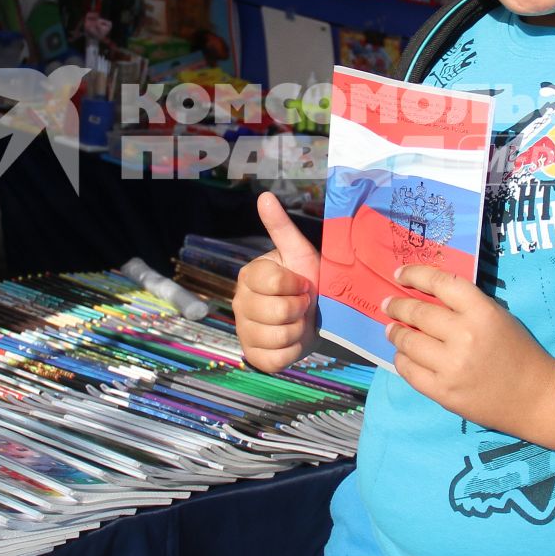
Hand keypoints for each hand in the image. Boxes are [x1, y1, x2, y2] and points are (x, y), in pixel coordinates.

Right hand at [232, 193, 321, 373]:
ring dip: (299, 331)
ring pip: (279, 337)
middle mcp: (241, 303)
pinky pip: (277, 359)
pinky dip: (292, 351)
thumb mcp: (299, 254)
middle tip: (303, 304)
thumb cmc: (307, 281)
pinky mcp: (254, 356)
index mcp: (250, 276)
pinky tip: (292, 340)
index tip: (303, 284)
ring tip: (299, 321)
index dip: (297, 285)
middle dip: (300, 309)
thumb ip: (281, 227)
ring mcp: (244, 331)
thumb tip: (264, 196)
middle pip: (279, 312)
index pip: (274, 282)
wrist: (314, 316)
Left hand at [385, 265, 554, 432]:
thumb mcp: (498, 317)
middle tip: (388, 304)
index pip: (440, 282)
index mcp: (482, 312)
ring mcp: (452, 366)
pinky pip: (410, 371)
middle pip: (418, 313)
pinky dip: (402, 360)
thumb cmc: (519, 352)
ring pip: (408, 342)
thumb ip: (465, 306)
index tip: (399, 275)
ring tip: (392, 330)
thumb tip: (424, 296)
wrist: (535, 396)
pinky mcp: (443, 392)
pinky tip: (403, 355)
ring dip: (395, 333)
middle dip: (397, 306)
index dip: (415, 274)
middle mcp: (464, 336)